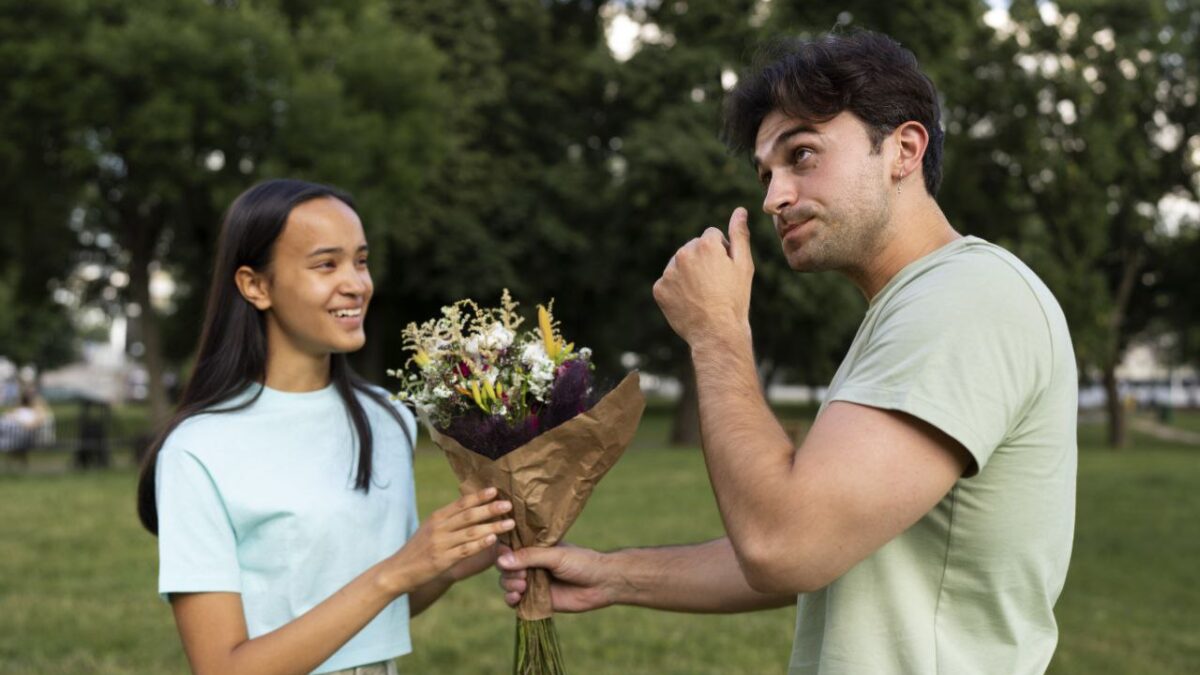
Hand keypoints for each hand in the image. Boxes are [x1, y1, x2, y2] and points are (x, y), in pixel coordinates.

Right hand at [386, 488, 513, 592]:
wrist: (398, 571)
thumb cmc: (417, 550)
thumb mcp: (429, 529)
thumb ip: (448, 519)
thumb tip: (469, 507)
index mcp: (436, 518)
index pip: (460, 503)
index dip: (478, 496)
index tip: (494, 490)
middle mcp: (438, 528)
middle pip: (468, 515)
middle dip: (490, 509)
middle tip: (508, 504)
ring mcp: (440, 544)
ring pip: (470, 532)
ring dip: (492, 526)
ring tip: (509, 523)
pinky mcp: (442, 560)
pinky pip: (465, 550)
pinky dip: (480, 544)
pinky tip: (493, 539)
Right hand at [496, 543, 618, 612]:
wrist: (602, 583)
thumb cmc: (582, 562)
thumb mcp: (555, 555)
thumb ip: (529, 557)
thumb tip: (501, 560)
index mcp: (535, 548)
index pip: (509, 548)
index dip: (503, 553)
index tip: (504, 558)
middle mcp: (531, 564)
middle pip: (505, 568)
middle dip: (508, 573)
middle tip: (523, 577)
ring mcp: (533, 582)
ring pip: (508, 583)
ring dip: (509, 586)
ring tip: (523, 587)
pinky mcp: (536, 600)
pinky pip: (515, 601)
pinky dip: (511, 600)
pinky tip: (516, 598)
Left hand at [652, 207, 753, 346]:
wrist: (716, 333)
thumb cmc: (735, 299)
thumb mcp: (744, 265)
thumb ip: (739, 235)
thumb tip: (739, 210)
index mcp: (705, 244)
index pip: (712, 236)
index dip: (722, 252)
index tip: (726, 271)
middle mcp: (683, 253)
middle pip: (694, 248)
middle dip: (703, 260)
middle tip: (715, 285)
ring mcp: (669, 272)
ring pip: (680, 264)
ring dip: (689, 273)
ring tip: (702, 294)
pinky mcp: (659, 289)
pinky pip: (669, 282)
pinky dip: (677, 289)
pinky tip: (689, 301)